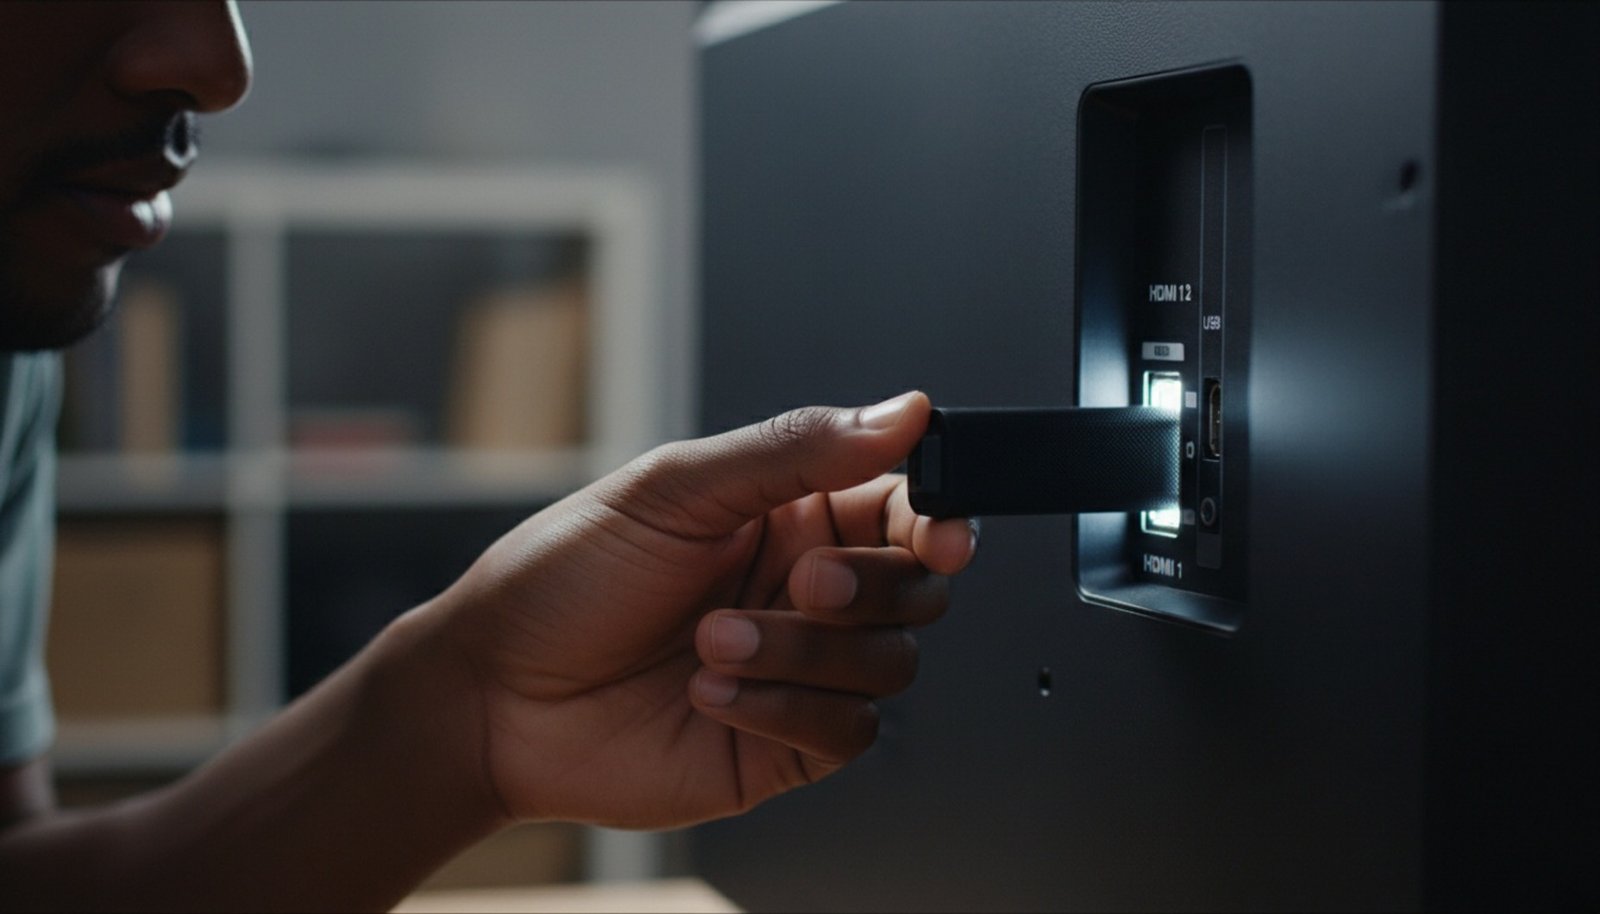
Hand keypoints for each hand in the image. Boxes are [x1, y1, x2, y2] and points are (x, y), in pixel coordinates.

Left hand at [428, 391, 975, 828]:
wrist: (494, 696)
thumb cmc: (561, 580)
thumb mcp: (672, 490)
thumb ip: (795, 449)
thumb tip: (901, 411)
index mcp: (786, 514)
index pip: (901, 507)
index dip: (937, 518)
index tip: (940, 533)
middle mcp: (801, 589)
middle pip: (913, 586)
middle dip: (865, 587)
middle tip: (799, 584)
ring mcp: (797, 668)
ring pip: (889, 662)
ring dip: (805, 652)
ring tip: (712, 644)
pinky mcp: (782, 742)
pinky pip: (848, 732)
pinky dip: (789, 710)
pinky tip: (714, 694)